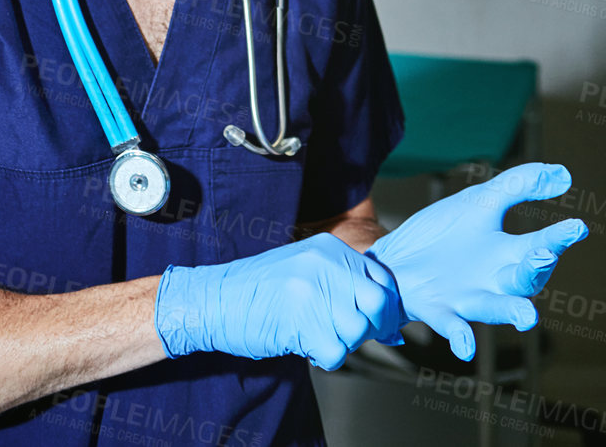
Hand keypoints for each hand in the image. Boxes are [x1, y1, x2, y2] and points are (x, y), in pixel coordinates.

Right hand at [154, 232, 403, 370]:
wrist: (215, 300)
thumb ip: (343, 283)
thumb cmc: (259, 289)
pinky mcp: (302, 321)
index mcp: (328, 247)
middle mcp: (324, 263)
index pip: (382, 278)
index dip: (386, 306)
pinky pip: (338, 353)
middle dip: (371, 326)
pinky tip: (306, 344)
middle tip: (347, 331)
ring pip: (359, 332)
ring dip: (342, 342)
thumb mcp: (303, 268)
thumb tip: (390, 321)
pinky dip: (325, 358)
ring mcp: (313, 291)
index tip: (377, 321)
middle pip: (379, 304)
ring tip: (315, 333)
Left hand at [369, 162, 588, 360]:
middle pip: (521, 279)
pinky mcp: (438, 308)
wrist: (395, 260)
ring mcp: (467, 297)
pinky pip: (452, 326)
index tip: (578, 226)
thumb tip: (564, 174)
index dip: (557, 237)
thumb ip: (519, 185)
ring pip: (494, 307)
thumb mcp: (481, 202)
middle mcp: (492, 280)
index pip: (538, 245)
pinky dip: (461, 337)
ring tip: (528, 317)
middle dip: (535, 270)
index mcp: (505, 253)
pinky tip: (466, 346)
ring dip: (511, 311)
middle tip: (544, 255)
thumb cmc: (444, 235)